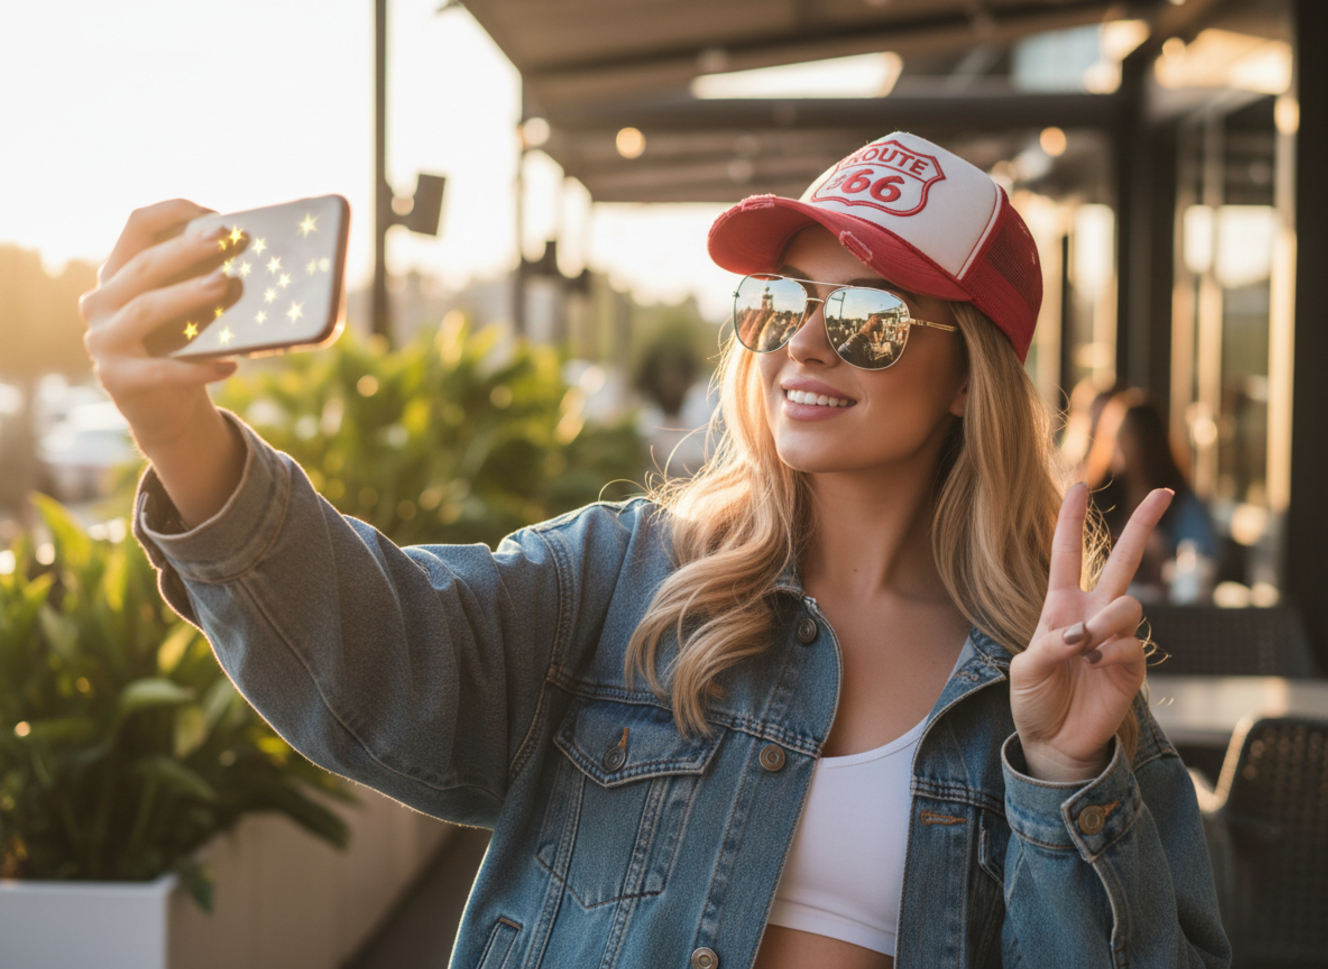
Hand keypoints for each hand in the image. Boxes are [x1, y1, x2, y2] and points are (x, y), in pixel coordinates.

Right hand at [80, 200, 245, 524]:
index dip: (172, 212)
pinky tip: (230, 366)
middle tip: (225, 239)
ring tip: (223, 285)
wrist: (161, 409)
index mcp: (116, 275)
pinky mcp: (117, 378)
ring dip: (186, 295)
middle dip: (186, 250)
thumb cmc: (179, 348)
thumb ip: (199, 282)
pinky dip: (199, 368)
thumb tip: (250, 255)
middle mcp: (100, 302)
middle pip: (143, 266)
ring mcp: (103, 341)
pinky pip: (162, 370)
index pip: (137, 227)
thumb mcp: (185, 311)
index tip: (214, 213)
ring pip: (145, 310)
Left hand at [1008, 483, 1173, 782]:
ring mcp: (1116, 638)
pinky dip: (1110, 653)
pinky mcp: (1132, 665)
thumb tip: (1083, 635)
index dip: (1070, 520)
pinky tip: (1095, 667)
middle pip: (1123, 562)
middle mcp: (1093, 615)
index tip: (1079, 485)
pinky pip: (1130, 644)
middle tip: (1163, 492)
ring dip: (1106, 621)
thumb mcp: (1024, 670)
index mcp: (1060, 607)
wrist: (1053, 742)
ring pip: (1129, 604)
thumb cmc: (1034, 701)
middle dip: (1143, 526)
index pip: (1067, 554)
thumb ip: (1047, 648)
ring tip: (1085, 647)